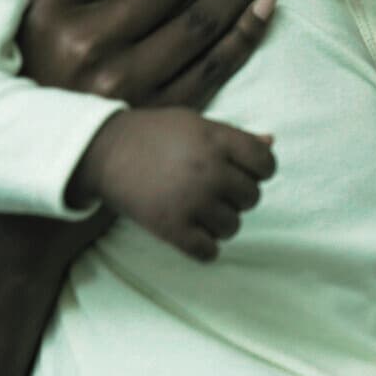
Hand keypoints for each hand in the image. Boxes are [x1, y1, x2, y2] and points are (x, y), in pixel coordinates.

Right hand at [19, 0, 279, 108]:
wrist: (40, 147)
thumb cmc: (42, 63)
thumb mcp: (39, 8)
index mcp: (53, 8)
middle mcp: (89, 45)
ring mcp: (129, 84)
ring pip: (202, 23)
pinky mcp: (160, 114)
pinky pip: (216, 66)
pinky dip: (246, 33)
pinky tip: (264, 10)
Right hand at [72, 108, 274, 259]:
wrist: (104, 151)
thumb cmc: (155, 134)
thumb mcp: (196, 124)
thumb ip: (234, 136)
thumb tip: (272, 142)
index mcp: (218, 140)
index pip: (267, 164)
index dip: (260, 170)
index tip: (243, 173)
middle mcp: (209, 170)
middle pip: (252, 197)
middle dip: (237, 196)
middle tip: (213, 191)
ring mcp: (191, 200)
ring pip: (233, 226)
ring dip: (221, 223)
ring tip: (200, 211)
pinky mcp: (171, 227)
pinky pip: (208, 251)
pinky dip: (206, 248)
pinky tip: (195, 235)